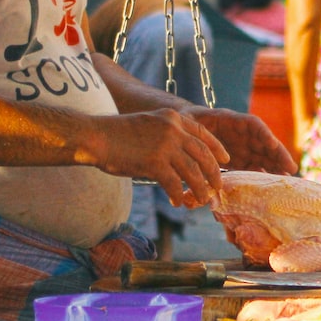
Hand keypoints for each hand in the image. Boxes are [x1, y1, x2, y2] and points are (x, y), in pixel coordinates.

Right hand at [92, 109, 229, 206]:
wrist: (94, 136)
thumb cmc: (117, 134)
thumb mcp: (148, 125)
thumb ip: (168, 137)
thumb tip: (183, 159)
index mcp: (172, 118)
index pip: (203, 133)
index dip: (217, 148)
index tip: (225, 160)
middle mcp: (173, 129)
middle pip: (203, 154)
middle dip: (213, 173)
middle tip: (218, 187)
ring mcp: (165, 146)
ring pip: (193, 172)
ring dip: (200, 189)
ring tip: (202, 199)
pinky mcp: (154, 162)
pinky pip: (174, 183)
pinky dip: (178, 195)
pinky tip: (177, 202)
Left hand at [184, 107, 297, 174]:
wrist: (180, 129)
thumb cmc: (184, 123)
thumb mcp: (188, 125)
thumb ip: (198, 139)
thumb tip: (206, 157)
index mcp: (229, 120)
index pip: (253, 125)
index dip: (264, 134)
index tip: (273, 144)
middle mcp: (240, 133)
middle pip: (264, 142)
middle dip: (277, 154)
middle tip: (290, 168)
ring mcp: (241, 146)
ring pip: (262, 155)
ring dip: (274, 165)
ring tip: (285, 177)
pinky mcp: (238, 159)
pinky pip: (253, 165)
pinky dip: (262, 173)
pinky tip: (269, 182)